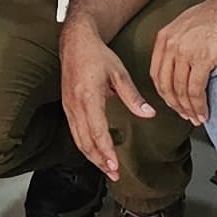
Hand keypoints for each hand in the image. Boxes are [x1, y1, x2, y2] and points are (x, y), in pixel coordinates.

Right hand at [55, 21, 156, 181]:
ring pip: (78, 140)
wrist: (75, 42)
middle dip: (99, 161)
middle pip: (85, 142)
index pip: (97, 132)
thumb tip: (148, 114)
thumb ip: (133, 96)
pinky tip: (95, 152)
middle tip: (114, 175)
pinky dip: (85, 146)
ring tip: (106, 168)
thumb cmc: (97, 55)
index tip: (115, 167)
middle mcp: (75, 105)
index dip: (106, 152)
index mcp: (88, 97)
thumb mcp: (119, 73)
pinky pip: (74, 132)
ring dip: (92, 157)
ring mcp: (69, 107)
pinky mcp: (67, 107)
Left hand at [145, 2, 216, 126]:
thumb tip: (183, 63)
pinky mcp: (202, 58)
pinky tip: (205, 112)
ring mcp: (185, 52)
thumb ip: (181, 43)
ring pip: (180, 91)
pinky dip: (199, 105)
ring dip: (189, 109)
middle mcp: (170, 45)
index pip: (157, 73)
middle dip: (175, 105)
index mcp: (165, 37)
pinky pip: (195, 90)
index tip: (174, 103)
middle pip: (166, 85)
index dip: (165, 93)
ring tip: (197, 118)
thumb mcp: (189, 25)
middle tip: (186, 115)